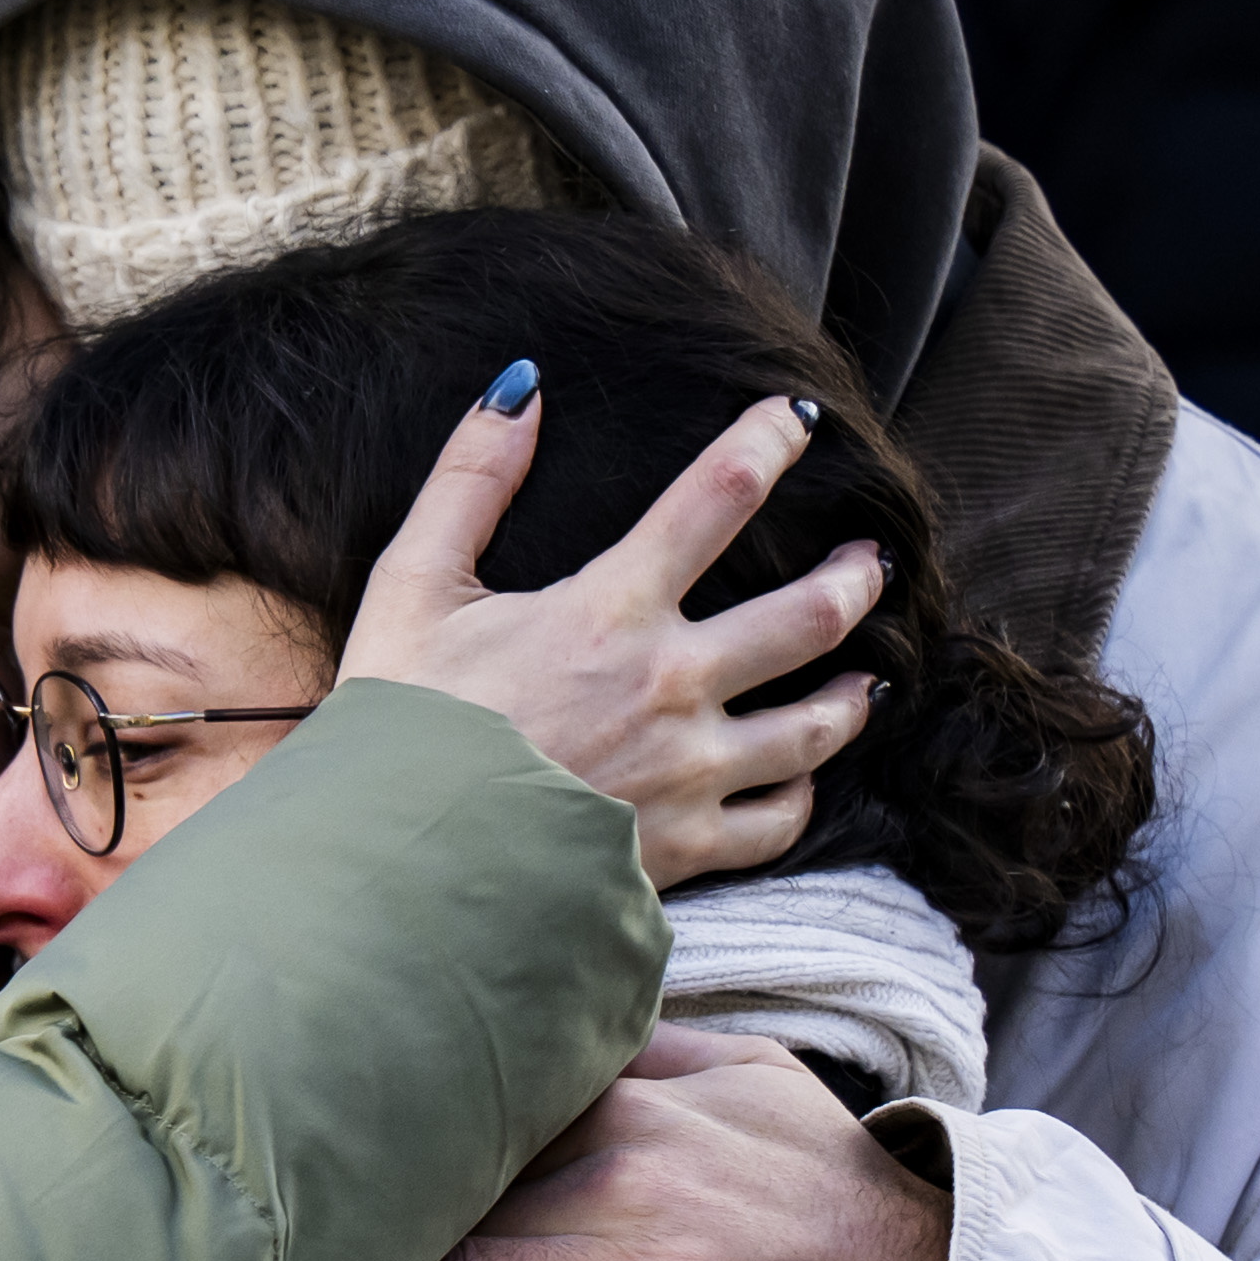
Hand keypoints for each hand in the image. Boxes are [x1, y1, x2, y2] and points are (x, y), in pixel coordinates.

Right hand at [340, 383, 882, 885]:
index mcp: (609, 610)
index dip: (768, 442)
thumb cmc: (395, 731)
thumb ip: (468, 482)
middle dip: (854, 578)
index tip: (795, 422)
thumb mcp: (410, 589)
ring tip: (865, 676)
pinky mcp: (683, 847)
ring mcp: (687, 771)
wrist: (391, 871)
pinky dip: (797, 795)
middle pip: (810, 614)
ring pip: (816, 725)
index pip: (719, 493)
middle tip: (868, 561)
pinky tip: (797, 778)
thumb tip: (519, 389)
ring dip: (853, 693)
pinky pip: (778, 821)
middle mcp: (670, 685)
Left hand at [348, 1027, 953, 1260]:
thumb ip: (661, 1049)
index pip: (492, 1091)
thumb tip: (567, 1005)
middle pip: (458, 1182)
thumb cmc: (838, 1210)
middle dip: (355, 1202)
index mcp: (654, 1103)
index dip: (389, 1111)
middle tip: (242, 1207)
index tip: (293, 1111)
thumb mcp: (766, 1090)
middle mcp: (642, 1169)